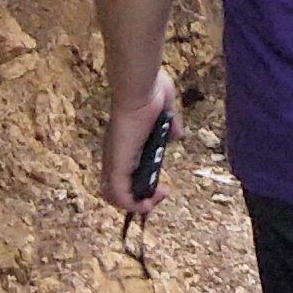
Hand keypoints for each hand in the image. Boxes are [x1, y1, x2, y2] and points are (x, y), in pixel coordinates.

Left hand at [100, 67, 178, 216]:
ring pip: (116, 194)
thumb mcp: (165, 110)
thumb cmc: (150, 90)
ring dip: (136, 203)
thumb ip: (170, 123)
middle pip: (119, 186)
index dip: (141, 181)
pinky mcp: (118, 165)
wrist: (140, 87)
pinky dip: (131, 204)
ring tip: (153, 203)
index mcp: (126, 142)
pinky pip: (119, 193)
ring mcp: (115, 160)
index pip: (125, 170)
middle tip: (160, 194)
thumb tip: (177, 135)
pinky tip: (147, 205)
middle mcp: (116, 154)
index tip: (161, 182)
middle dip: (140, 196)